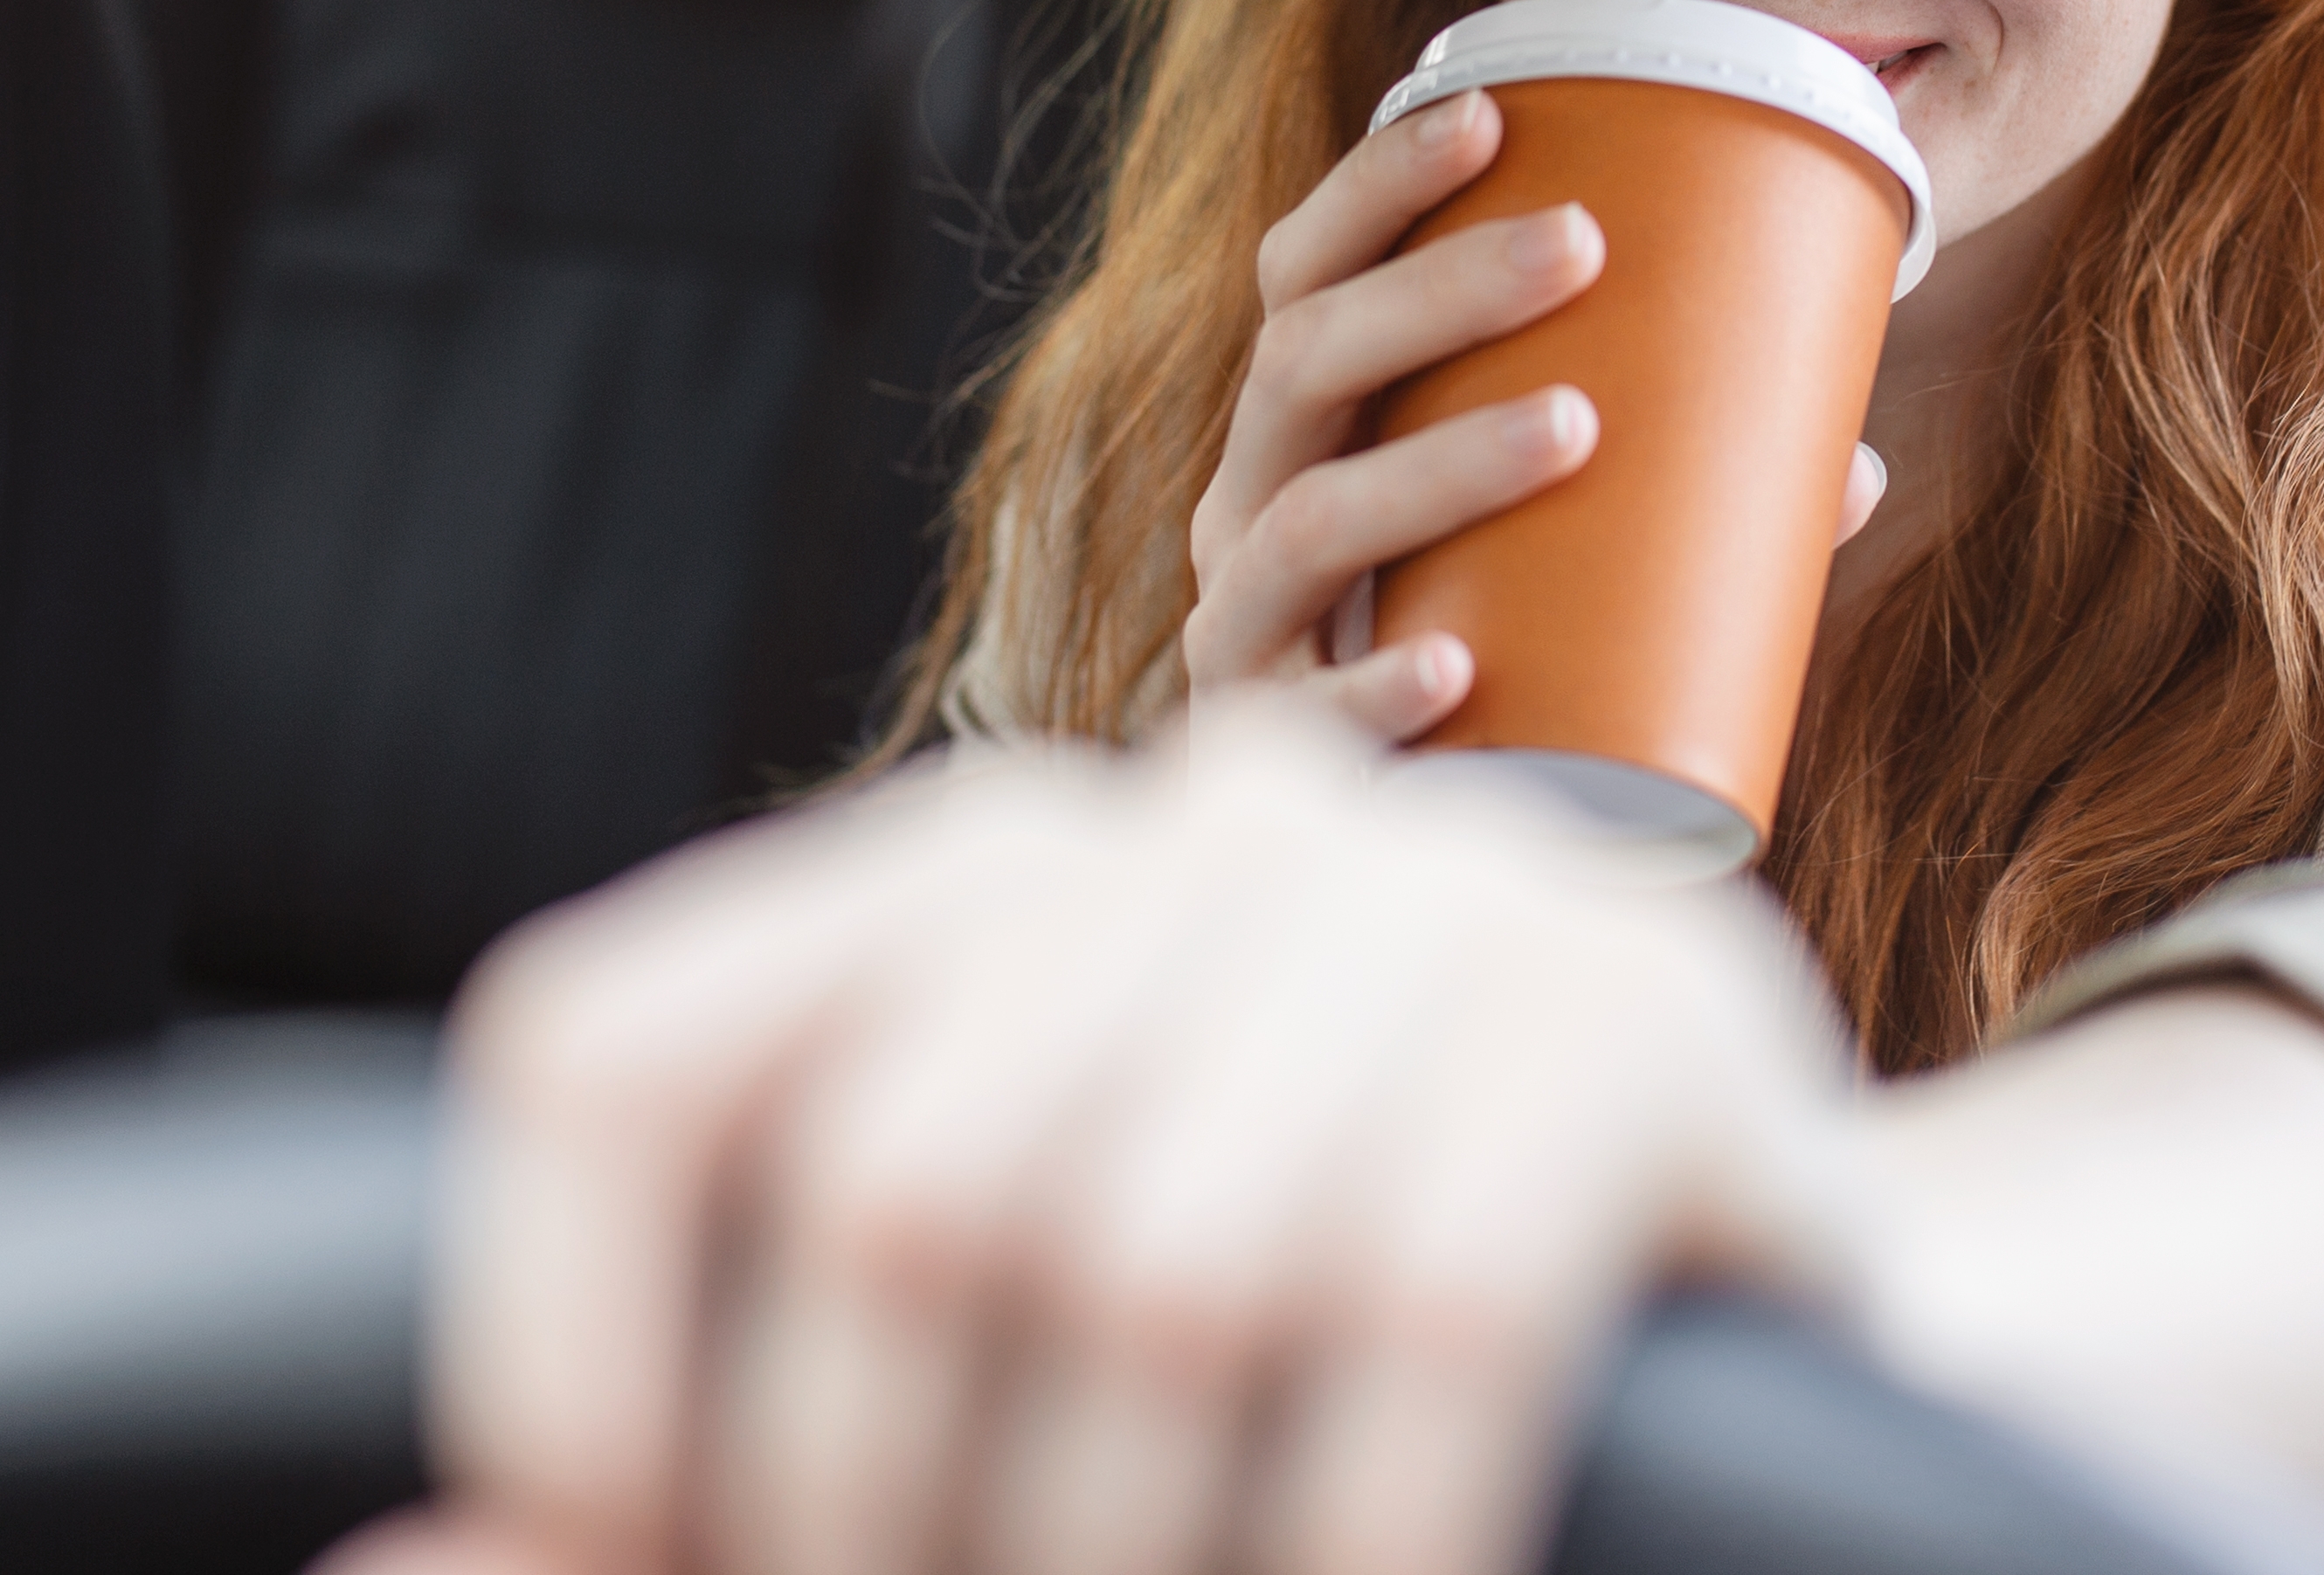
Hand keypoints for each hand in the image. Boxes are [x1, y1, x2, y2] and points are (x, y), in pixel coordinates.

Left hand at [351, 700, 1861, 1574]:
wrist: (1761, 1343)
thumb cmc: (1309, 1399)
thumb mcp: (992, 1410)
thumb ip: (709, 1481)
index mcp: (965, 874)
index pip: (613, 1047)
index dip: (562, 1353)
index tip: (625, 1552)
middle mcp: (1186, 821)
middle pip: (891, 1192)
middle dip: (880, 1529)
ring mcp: (1446, 891)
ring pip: (1156, 1265)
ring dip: (1132, 1559)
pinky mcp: (1655, 1017)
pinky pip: (1430, 1309)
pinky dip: (1362, 1540)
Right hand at [1180, 90, 1882, 743]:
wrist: (1378, 851)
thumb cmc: (1474, 657)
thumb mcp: (1539, 553)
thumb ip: (1668, 505)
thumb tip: (1850, 458)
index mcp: (1299, 433)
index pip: (1304, 273)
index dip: (1377, 185)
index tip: (1490, 114)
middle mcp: (1245, 508)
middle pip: (1303, 360)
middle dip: (1439, 289)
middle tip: (1582, 246)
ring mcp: (1240, 627)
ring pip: (1311, 519)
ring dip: (1440, 462)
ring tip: (1578, 423)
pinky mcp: (1263, 752)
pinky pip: (1305, 713)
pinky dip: (1375, 687)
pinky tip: (1454, 667)